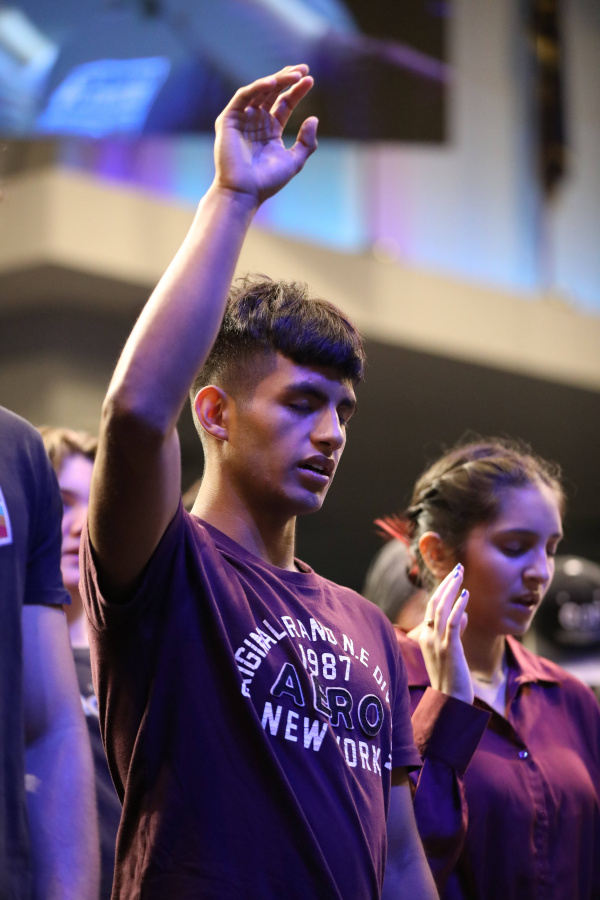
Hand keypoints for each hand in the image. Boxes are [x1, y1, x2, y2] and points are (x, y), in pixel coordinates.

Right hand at [213, 64, 317, 205]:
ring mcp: (241, 119)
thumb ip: (307, 142)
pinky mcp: (228, 120)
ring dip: (277, 79)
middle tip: (303, 69)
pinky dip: (257, 87)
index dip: (296, 91)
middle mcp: (255, 122)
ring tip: (294, 74)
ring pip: (259, 91)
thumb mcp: (294, 161)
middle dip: (287, 79)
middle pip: (272, 93)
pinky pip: (243, 97)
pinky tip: (273, 82)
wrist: (244, 192)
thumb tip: (314, 118)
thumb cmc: (267, 181)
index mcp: (269, 130)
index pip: (284, 104)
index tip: (310, 80)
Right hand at [419, 564, 473, 703]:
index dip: (442, 589)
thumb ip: (456, 632)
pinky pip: (452, 623)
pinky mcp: (449, 649)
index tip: (453, 576)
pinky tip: (466, 595)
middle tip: (459, 567)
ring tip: (461, 573)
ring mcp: (437, 643)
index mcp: (426, 637)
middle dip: (447, 583)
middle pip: (434, 602)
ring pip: (441, 608)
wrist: (449, 704)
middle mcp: (428, 637)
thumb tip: (464, 615)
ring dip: (451, 588)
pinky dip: (458, 607)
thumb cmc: (452, 680)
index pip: (431, 606)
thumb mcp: (452, 652)